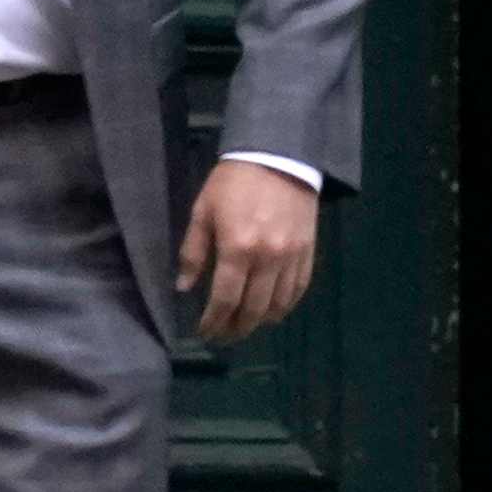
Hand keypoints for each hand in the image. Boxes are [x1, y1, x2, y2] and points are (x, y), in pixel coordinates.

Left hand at [181, 161, 320, 343]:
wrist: (279, 155)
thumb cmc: (234, 181)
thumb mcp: (204, 210)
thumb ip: (194, 251)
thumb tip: (184, 287)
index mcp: (237, 249)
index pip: (224, 300)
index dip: (213, 322)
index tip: (204, 332)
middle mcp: (267, 260)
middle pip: (251, 310)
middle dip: (235, 329)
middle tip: (223, 335)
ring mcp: (291, 258)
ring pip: (276, 306)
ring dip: (259, 322)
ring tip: (244, 324)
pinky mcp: (307, 253)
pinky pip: (297, 291)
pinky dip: (283, 307)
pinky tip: (271, 311)